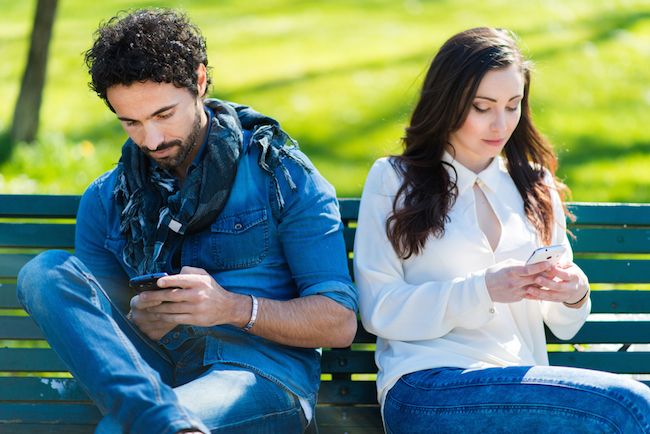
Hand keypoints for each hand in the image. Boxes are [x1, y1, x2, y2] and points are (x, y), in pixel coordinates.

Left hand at [131, 266, 250, 339]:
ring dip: (156, 308)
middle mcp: (197, 294)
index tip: (157, 282)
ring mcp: (195, 308)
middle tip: (142, 297)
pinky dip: (164, 317)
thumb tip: (172, 273)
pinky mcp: (194, 319)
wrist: (227, 307)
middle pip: (171, 296)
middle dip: (154, 297)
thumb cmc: (212, 289)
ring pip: (171, 308)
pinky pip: (175, 318)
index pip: (181, 280)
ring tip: (146, 307)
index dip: (168, 281)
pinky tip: (157, 315)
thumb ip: (189, 270)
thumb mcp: (204, 275)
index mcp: (198, 282)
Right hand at [485, 259, 552, 302]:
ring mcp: (517, 292)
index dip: (540, 266)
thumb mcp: (506, 264)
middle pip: (535, 279)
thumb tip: (534, 263)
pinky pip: (531, 294)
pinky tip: (543, 285)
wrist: (484, 289)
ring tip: (552, 278)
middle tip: (555, 269)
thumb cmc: (495, 273)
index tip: (549, 262)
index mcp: (510, 272)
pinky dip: (538, 289)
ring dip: (545, 283)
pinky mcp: (518, 298)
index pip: (528, 269)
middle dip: (547, 274)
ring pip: (536, 288)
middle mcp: (514, 283)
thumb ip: (520, 264)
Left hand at [525, 262, 589, 306]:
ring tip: (528, 289)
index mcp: (574, 277)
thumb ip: (562, 263)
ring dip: (539, 293)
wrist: (579, 289)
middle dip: (547, 283)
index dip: (557, 271)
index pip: (565, 275)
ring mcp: (564, 295)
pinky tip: (527, 295)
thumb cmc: (571, 272)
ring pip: (551, 295)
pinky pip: (546, 299)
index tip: (548, 266)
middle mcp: (570, 288)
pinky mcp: (557, 300)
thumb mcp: (570, 266)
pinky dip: (536, 298)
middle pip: (558, 286)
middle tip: (537, 279)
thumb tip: (551, 260)